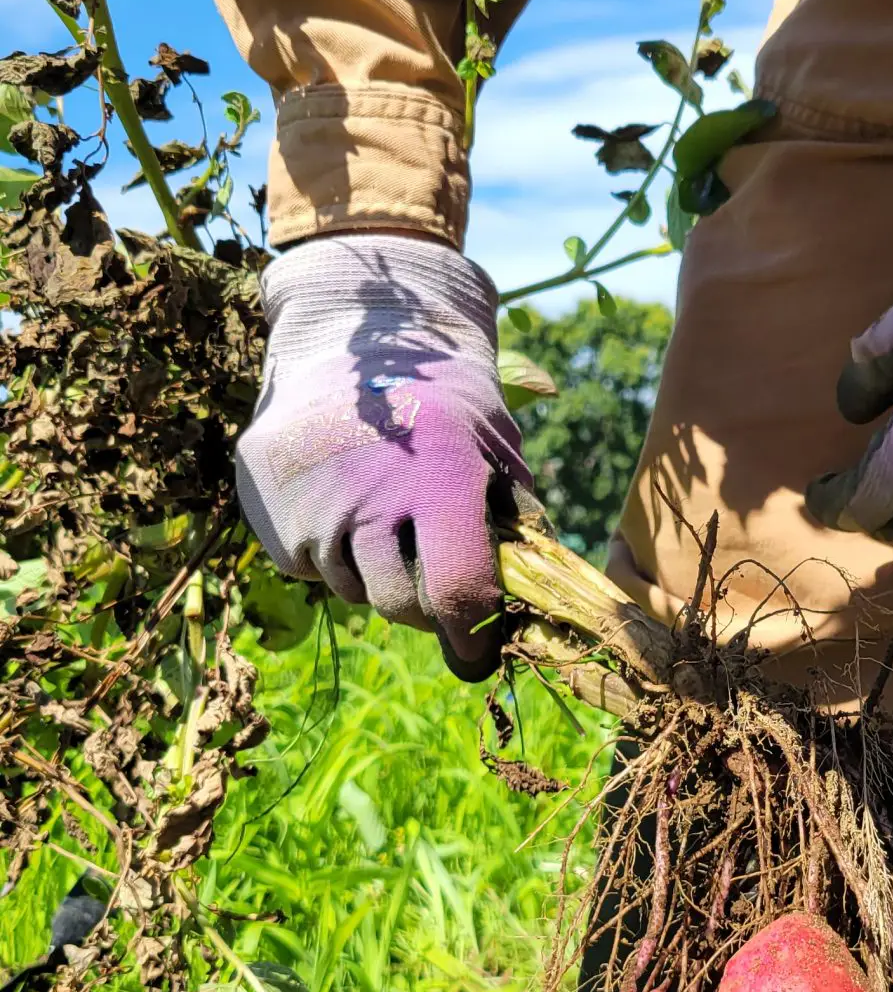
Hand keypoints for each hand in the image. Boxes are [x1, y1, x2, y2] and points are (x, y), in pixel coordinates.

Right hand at [236, 233, 530, 677]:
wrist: (351, 340)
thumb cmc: (443, 401)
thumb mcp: (496, 446)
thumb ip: (514, 524)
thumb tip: (526, 612)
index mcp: (438, 478)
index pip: (456, 591)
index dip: (473, 635)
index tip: (479, 651)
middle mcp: (367, 497)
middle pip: (401, 606)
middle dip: (427, 609)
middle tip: (436, 576)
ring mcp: (309, 506)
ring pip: (353, 590)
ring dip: (377, 574)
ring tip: (387, 513)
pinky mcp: (267, 512)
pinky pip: (310, 566)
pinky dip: (332, 552)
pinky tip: (342, 498)